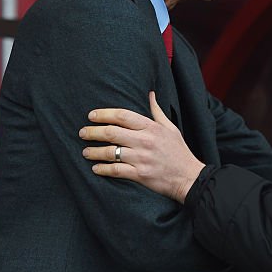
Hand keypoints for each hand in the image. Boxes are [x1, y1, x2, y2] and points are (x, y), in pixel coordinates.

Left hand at [80, 92, 204, 201]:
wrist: (189, 177)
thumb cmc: (179, 151)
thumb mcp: (171, 128)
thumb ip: (157, 111)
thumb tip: (150, 94)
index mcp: (152, 127)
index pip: (122, 115)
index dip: (104, 114)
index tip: (91, 116)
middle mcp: (145, 141)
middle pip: (112, 132)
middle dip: (93, 132)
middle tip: (82, 132)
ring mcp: (142, 158)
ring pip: (111, 152)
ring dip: (94, 151)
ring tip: (85, 151)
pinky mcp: (140, 175)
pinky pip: (116, 170)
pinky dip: (103, 169)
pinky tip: (95, 168)